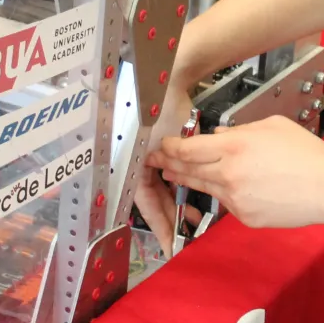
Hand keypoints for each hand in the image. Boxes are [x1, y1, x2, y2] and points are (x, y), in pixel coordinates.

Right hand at [134, 76, 194, 249]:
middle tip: (188, 233)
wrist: (160, 75)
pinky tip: (195, 190)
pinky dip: (180, 181)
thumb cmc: (151, 109)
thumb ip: (160, 182)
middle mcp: (131, 163)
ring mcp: (143, 154)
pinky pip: (167, 171)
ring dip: (178, 200)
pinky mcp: (155, 145)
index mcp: (127, 166)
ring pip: (162, 187)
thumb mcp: (155, 148)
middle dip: (171, 216)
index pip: (147, 207)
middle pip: (154, 199)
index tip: (170, 247)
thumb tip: (166, 207)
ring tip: (196, 215)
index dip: (160, 228)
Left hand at [147, 116, 323, 230]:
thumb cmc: (305, 154)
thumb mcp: (271, 126)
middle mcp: (228, 174)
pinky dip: (222, 193)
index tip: (162, 145)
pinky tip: (224, 187)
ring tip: (175, 175)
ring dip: (187, 180)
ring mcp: (235, 199)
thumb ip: (239, 130)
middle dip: (169, 164)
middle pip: (188, 169)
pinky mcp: (244, 216)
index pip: (188, 148)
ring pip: (204, 187)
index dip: (170, 147)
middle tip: (157, 161)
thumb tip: (218, 136)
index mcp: (233, 147)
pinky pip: (226, 203)